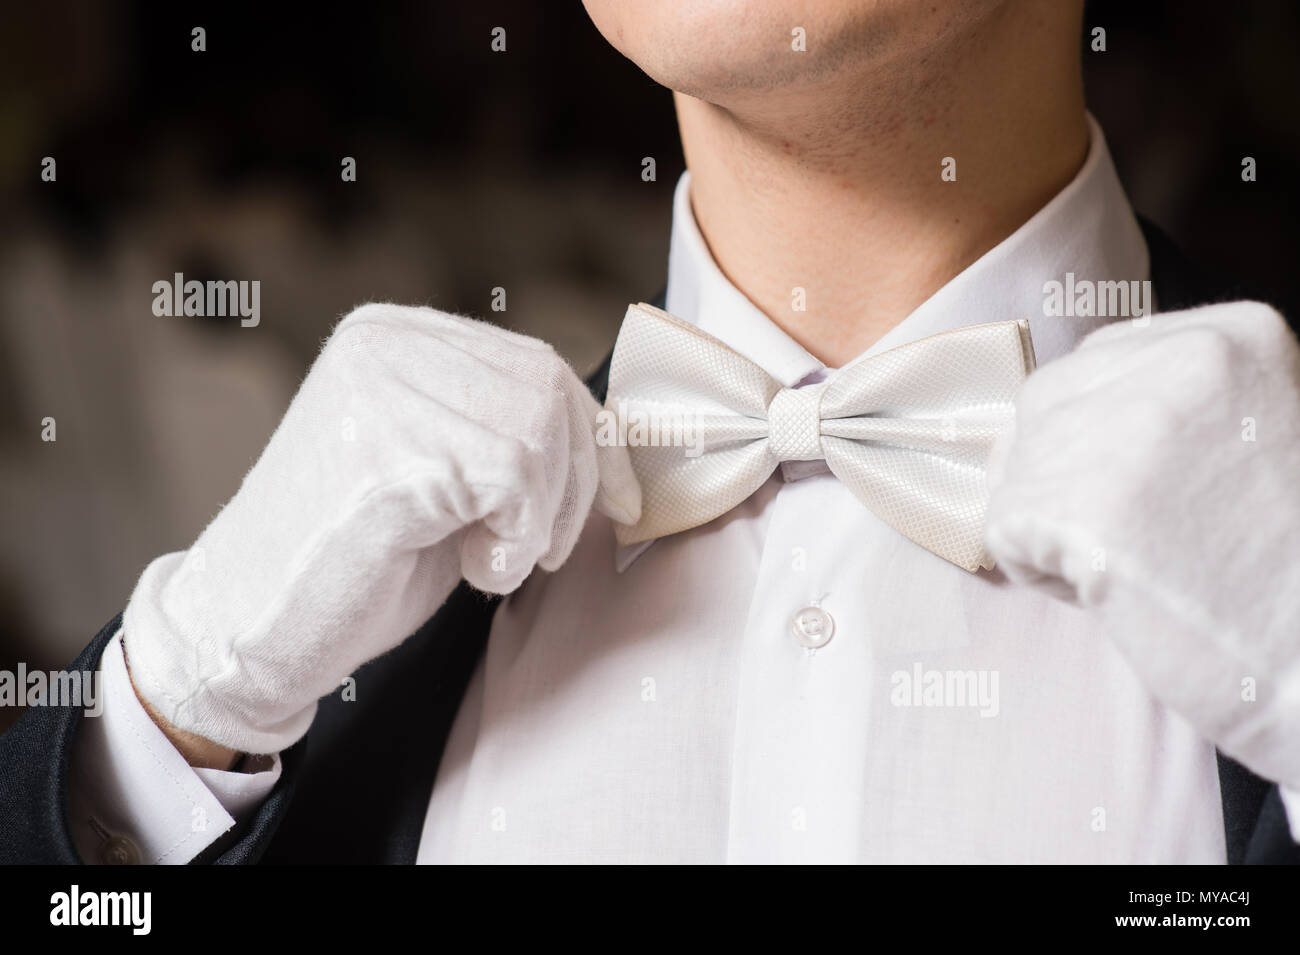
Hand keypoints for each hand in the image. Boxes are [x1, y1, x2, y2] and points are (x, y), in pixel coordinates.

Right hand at [122, 303, 640, 754]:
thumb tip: (612, 433)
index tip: (610, 501)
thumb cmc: (352, 561)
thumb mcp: (437, 467)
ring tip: (487, 558)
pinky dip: (518, 544)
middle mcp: (384, 345)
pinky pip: (516, 483)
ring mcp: (383, 392)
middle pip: (549, 391)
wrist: (249, 628)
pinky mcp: (393, 454)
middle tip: (536, 548)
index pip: (537, 364)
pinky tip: (474, 569)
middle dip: (573, 483)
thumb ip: (501, 429)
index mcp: (391, 336)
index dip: (588, 441)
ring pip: (539, 436)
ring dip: (540, 521)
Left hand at [985, 301, 1299, 789]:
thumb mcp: (1256, 435)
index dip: (1103, 437)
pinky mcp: (1072, 501)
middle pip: (1044, 403)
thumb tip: (1060, 412)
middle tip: (1147, 537)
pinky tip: (1120, 594)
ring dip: (1057, 528)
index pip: (1098, 361)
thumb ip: (1171, 402)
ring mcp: (1120, 425)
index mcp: (1234, 335)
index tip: (1159, 489)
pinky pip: (1002, 530)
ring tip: (1146, 566)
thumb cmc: (1286, 571)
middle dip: (1065, 474)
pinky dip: (1043, 573)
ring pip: (1018, 467)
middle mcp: (1178, 359)